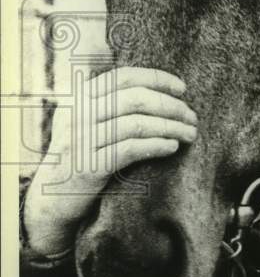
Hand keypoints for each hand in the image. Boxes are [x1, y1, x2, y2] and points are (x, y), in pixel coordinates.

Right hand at [23, 66, 196, 256]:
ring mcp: (81, 140)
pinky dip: (157, 146)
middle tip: (192, 117)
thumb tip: (157, 89)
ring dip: (171, 127)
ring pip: (137, 123)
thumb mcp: (85, 121)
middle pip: (136, 99)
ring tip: (189, 134)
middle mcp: (78, 115)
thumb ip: (109, 102)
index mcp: (79, 97)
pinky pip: (131, 149)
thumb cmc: (79, 157)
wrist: (50, 200)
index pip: (124, 76)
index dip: (157, 78)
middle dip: (171, 106)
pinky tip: (172, 147)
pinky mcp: (89, 167)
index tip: (182, 89)